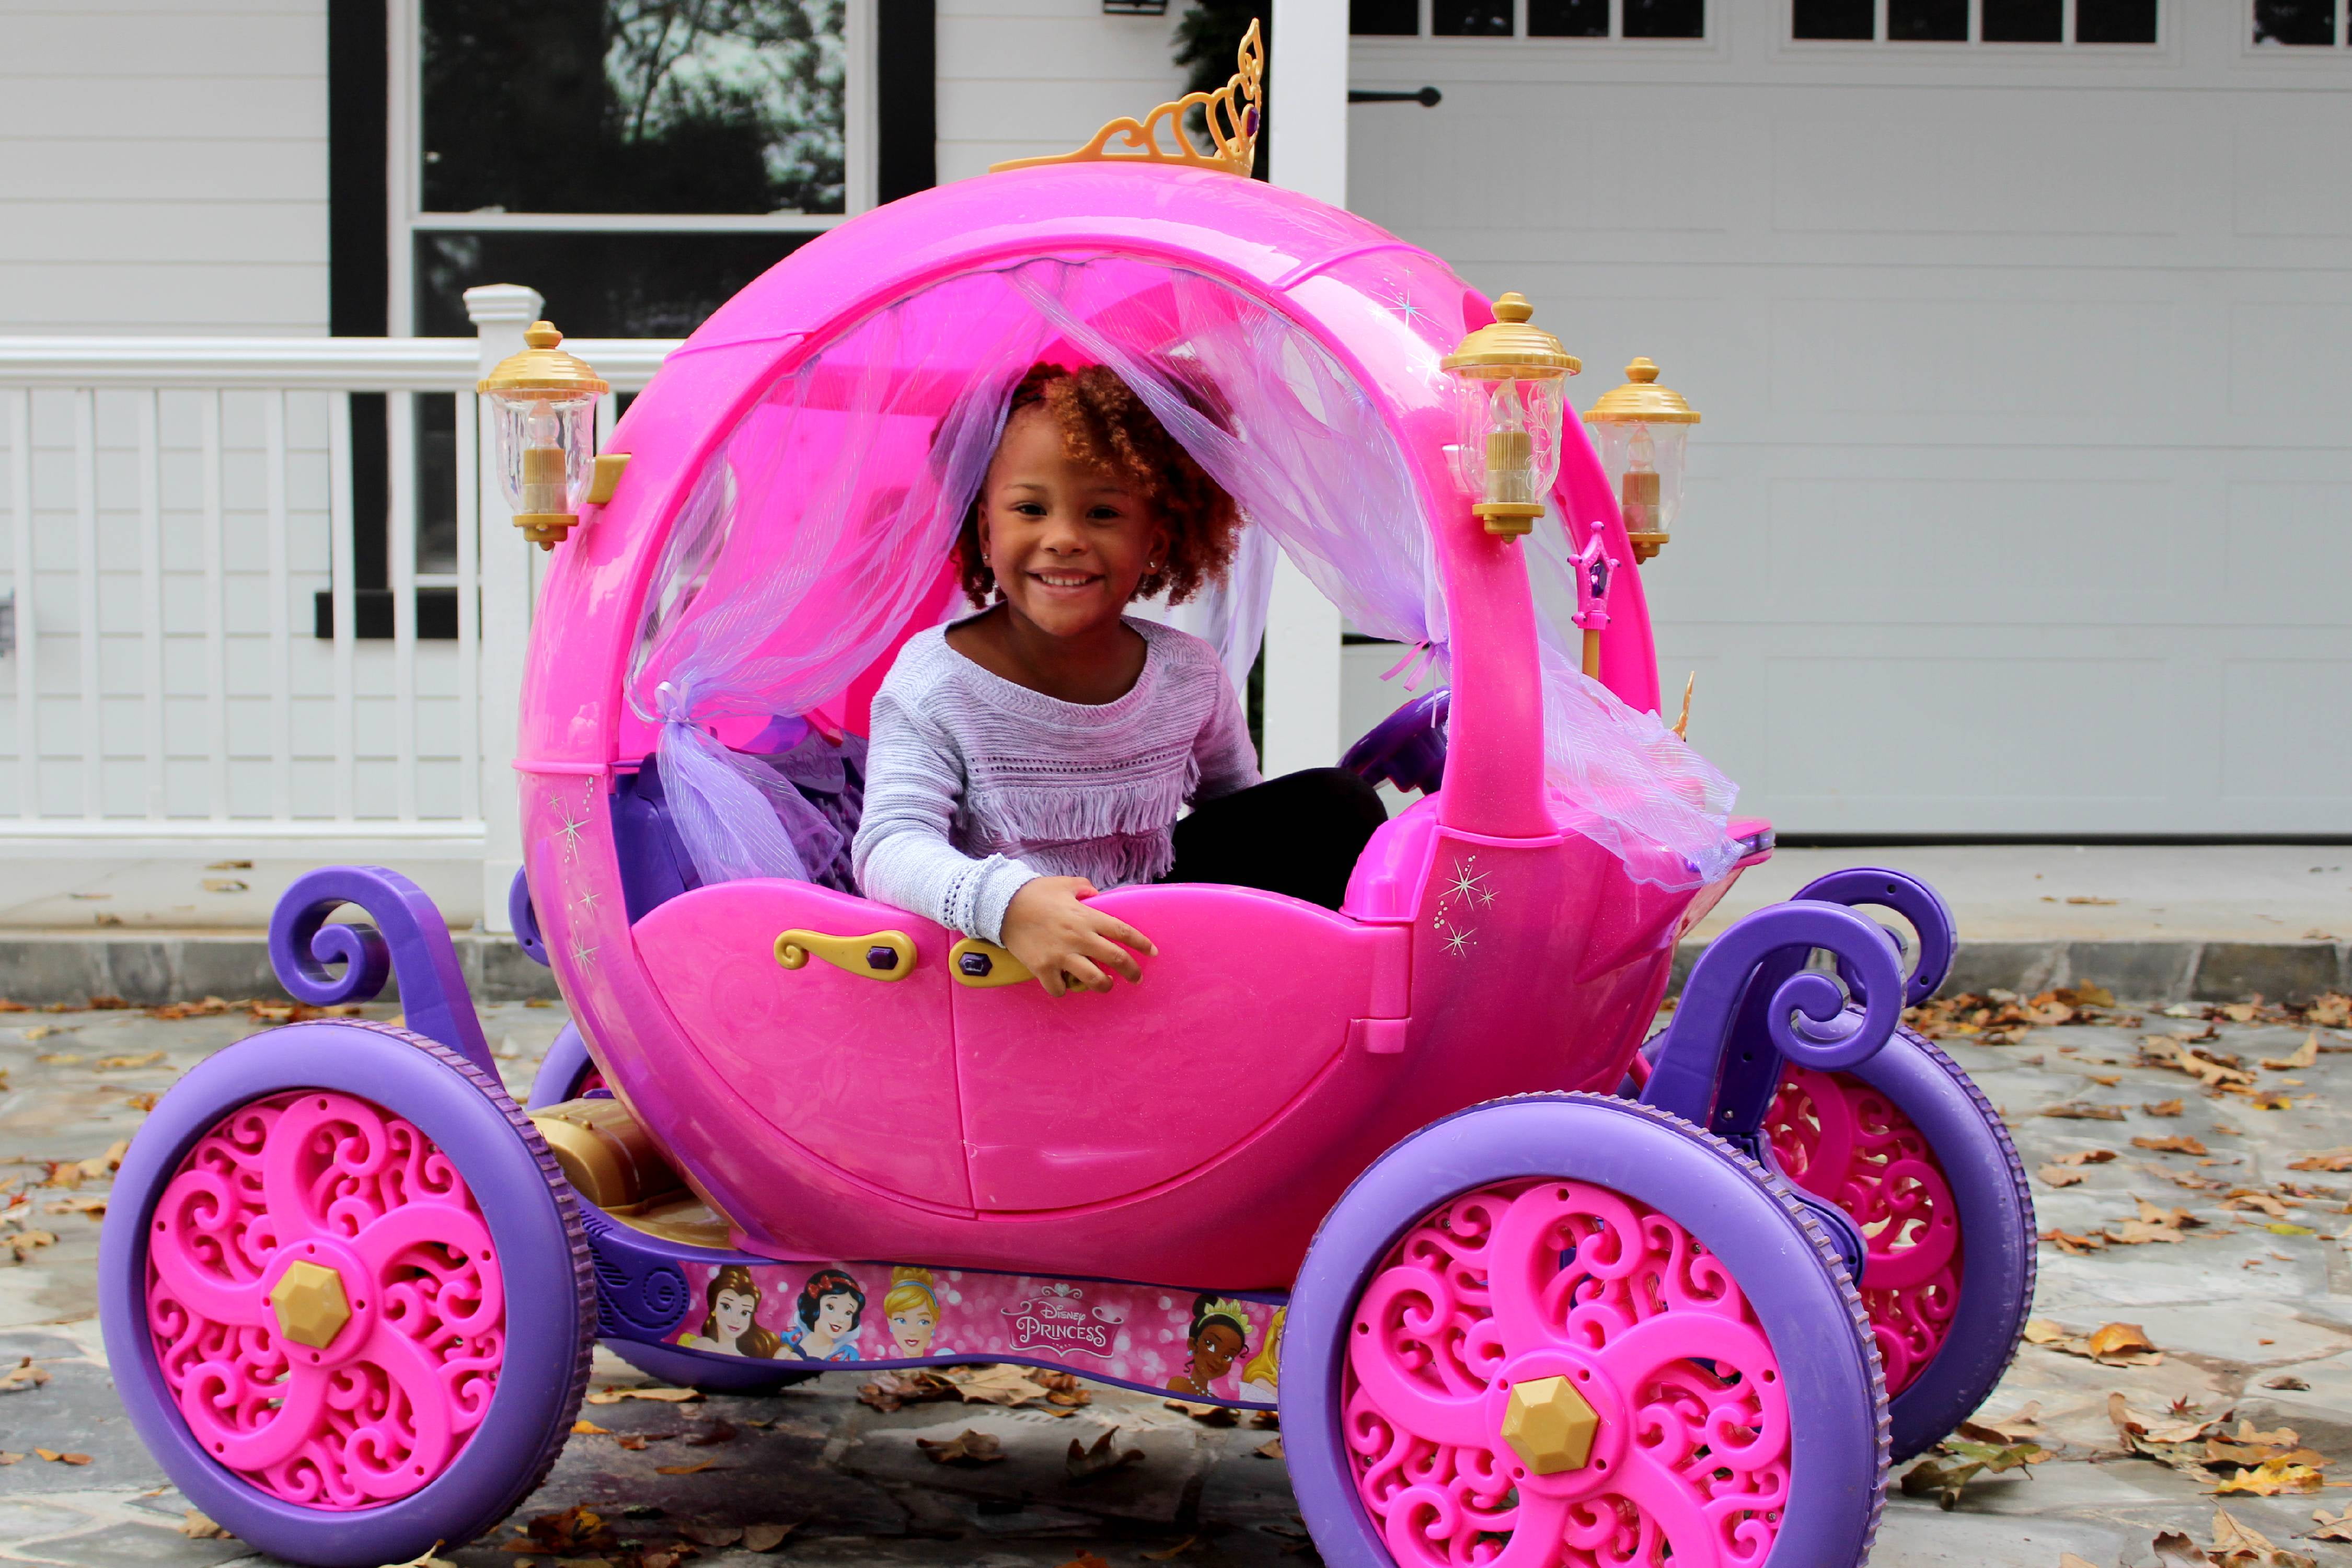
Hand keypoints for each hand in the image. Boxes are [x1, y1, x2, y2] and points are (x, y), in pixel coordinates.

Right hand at [1000, 877, 1156, 997]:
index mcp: (1087, 917)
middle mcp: (1079, 938)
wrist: (1001, 905)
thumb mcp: (1064, 884)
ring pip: (1094, 980)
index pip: (1124, 932)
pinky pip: (1060, 988)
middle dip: (1132, 971)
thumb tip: (1096, 895)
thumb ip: (1085, 888)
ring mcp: (1061, 955)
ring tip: (1105, 985)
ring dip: (1104, 985)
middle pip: (1116, 959)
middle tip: (1136, 977)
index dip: (1142, 944)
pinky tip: (1064, 984)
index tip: (1153, 953)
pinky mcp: (1043, 968)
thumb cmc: (1035, 893)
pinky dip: (1064, 988)